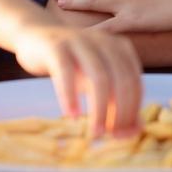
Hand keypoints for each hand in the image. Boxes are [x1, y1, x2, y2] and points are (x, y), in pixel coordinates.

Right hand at [11, 24, 142, 137]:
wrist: (36, 35)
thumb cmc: (72, 62)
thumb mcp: (96, 80)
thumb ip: (116, 102)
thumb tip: (135, 131)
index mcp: (119, 47)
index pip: (135, 81)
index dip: (132, 110)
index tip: (123, 133)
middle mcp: (104, 41)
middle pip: (121, 80)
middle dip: (120, 112)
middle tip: (110, 135)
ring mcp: (80, 41)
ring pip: (98, 77)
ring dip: (99, 109)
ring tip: (95, 132)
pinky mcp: (56, 46)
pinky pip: (66, 73)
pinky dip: (71, 97)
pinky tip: (71, 115)